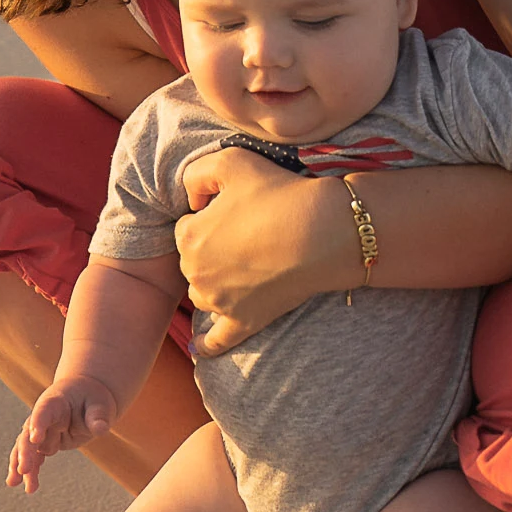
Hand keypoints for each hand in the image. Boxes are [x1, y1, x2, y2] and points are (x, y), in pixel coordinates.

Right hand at [8, 375, 118, 492]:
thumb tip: (100, 429)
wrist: (87, 396)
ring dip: (22, 465)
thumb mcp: (100, 405)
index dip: (38, 424)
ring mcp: (43, 431)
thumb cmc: (93, 398)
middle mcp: (43, 416)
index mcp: (55, 401)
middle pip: (30, 433)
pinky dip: (30, 470)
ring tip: (14, 483)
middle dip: (25, 452)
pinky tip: (24, 485)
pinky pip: (34, 457)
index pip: (43, 412)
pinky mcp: (46, 443)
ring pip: (28, 449)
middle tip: (23, 470)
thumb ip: (98, 416)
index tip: (35, 439)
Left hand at [174, 152, 344, 355]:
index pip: (187, 225)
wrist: (324, 232)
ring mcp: (219, 302)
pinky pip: (218, 340)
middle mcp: (196, 273)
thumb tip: (190, 200)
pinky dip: (208, 345)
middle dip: (213, 248)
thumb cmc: (280, 193)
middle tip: (250, 233)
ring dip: (214, 283)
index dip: (212, 214)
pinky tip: (201, 350)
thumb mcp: (231, 160)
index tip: (240, 210)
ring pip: (203, 292)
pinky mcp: (244, 322)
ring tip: (244, 266)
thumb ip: (196, 172)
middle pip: (193, 260)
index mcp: (189, 237)